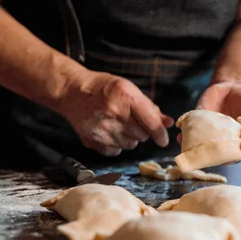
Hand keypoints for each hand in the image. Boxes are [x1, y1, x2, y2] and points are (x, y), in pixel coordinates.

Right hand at [57, 71, 173, 155]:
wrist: (72, 92)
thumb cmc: (104, 89)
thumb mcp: (129, 90)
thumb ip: (150, 108)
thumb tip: (168, 123)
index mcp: (127, 97)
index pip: (151, 123)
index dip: (160, 134)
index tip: (163, 140)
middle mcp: (115, 113)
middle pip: (142, 136)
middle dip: (141, 131)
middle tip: (130, 120)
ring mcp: (102, 129)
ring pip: (130, 145)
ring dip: (129, 138)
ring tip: (118, 124)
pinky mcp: (93, 140)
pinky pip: (115, 150)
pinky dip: (116, 144)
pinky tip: (108, 131)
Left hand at [177, 81, 240, 154]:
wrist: (231, 87)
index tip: (236, 153)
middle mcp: (231, 147)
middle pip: (224, 156)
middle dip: (217, 155)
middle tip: (211, 150)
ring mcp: (214, 141)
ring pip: (207, 151)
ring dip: (198, 150)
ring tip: (191, 146)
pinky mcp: (201, 132)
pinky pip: (193, 138)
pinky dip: (185, 139)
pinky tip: (181, 137)